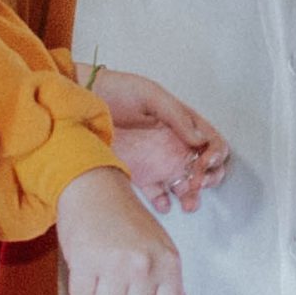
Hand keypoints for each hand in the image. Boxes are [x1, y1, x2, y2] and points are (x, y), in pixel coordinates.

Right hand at [54, 166, 190, 294]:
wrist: (94, 187)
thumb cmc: (129, 222)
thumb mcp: (161, 252)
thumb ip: (174, 292)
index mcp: (169, 262)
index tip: (142, 290)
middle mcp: (144, 264)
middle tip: (118, 276)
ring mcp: (114, 264)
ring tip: (102, 272)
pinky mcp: (85, 262)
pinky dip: (81, 288)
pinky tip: (87, 265)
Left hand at [88, 66, 229, 214]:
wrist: (79, 104)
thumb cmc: (116, 91)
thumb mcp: (150, 95)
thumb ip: (177, 116)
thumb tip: (200, 139)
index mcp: (182, 122)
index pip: (211, 141)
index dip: (216, 154)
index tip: (205, 162)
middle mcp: (173, 143)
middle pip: (203, 166)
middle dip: (208, 179)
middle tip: (198, 184)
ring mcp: (158, 159)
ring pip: (184, 182)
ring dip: (191, 195)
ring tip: (188, 203)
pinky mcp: (140, 173)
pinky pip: (158, 192)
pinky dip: (164, 201)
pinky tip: (163, 203)